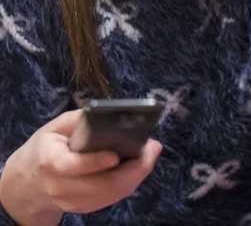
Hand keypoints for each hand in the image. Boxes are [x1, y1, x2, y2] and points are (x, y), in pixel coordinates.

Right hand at [0, 110, 161, 224]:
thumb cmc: (45, 148)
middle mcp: (61, 187)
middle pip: (101, 185)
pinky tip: (141, 165)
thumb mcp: (55, 127)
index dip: (94, 162)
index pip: (72, 166)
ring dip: (137, 174)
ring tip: (152, 152)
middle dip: (132, 168)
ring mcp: (73, 202)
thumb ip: (79, 120)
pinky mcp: (84, 208)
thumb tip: (107, 113)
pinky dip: (130, 181)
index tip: (116, 154)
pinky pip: (112, 198)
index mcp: (50, 162)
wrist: (27, 184)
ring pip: (111, 194)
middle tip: (152, 147)